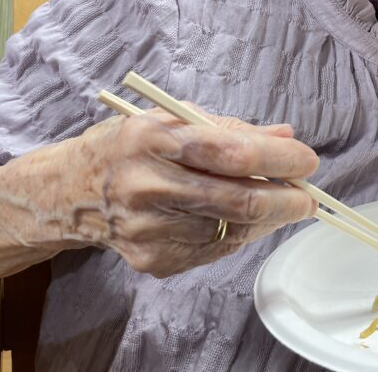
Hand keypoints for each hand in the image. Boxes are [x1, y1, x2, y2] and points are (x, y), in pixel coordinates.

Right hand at [55, 108, 318, 276]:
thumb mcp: (172, 118)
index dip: (278, 158)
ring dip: (267, 218)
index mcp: (155, 139)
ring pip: (233, 229)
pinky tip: (243, 218)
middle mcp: (149, 186)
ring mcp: (150, 229)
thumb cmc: (129, 145)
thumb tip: (285, 136)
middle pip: (238, 200)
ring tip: (280, 202)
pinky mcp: (153, 260)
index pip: (231, 152)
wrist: (69, 193)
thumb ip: (230, 128)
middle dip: (287, 199)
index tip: (306, 160)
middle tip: (308, 197)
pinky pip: (215, 249)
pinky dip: (240, 232)